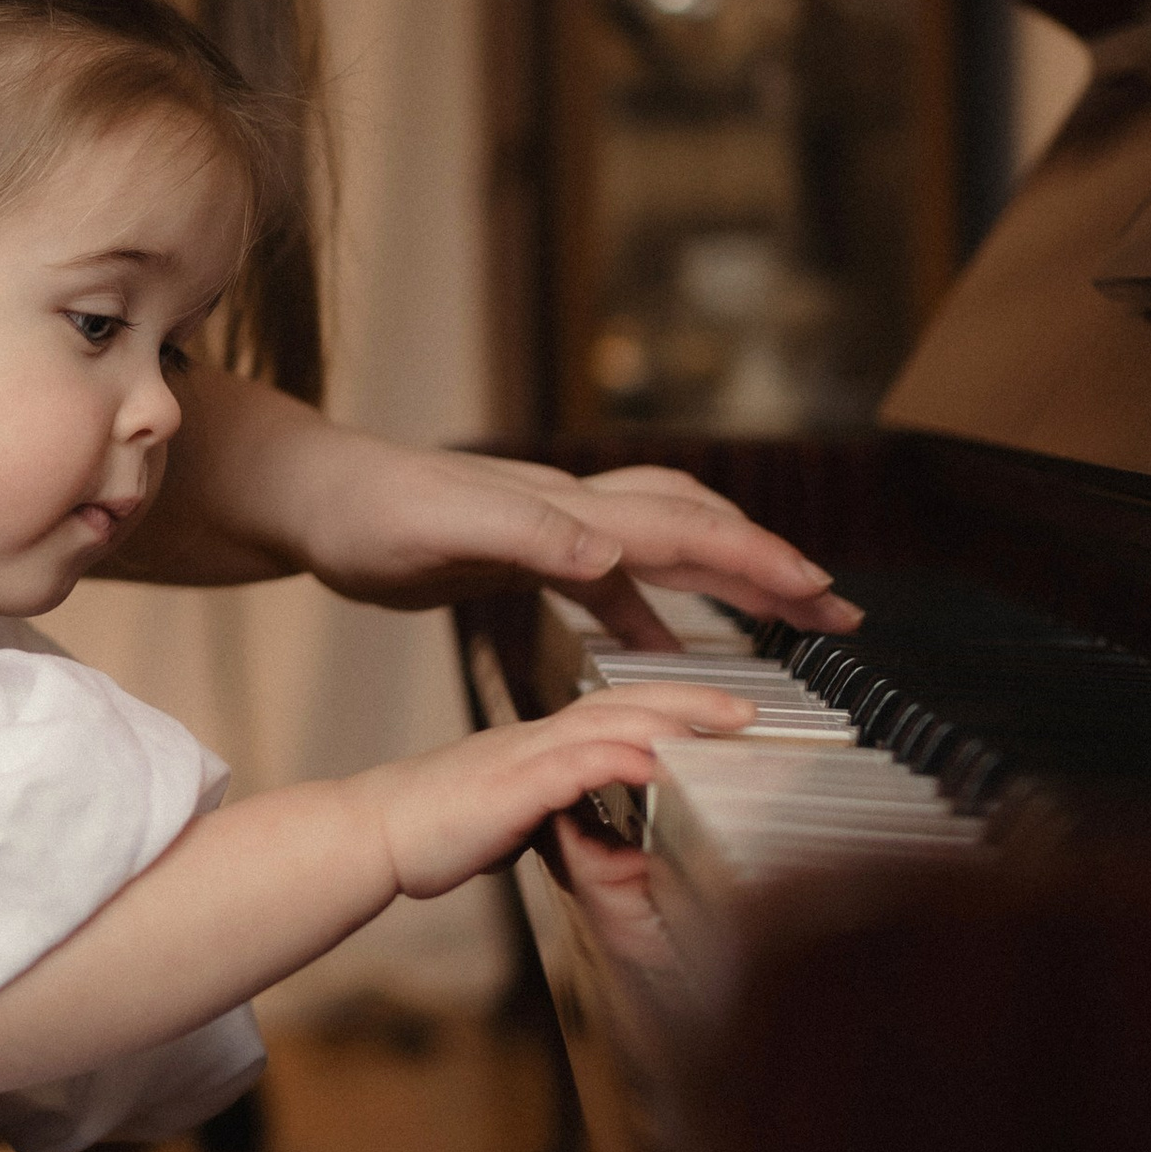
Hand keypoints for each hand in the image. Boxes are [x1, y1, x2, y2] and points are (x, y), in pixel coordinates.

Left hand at [298, 432, 860, 648]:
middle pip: (699, 529)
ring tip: (786, 622)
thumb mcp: (441, 529)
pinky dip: (656, 615)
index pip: (687, 530)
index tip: (821, 594)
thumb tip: (612, 554)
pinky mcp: (528, 555)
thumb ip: (529, 538)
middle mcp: (574, 511)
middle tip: (837, 613)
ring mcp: (555, 531)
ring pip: (668, 550)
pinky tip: (669, 653)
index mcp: (568, 509)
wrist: (314, 498)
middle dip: (772, 566)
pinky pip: (617, 584)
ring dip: (729, 583)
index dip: (757, 560)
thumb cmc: (368, 513)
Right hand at [373, 685, 754, 899]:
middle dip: (694, 699)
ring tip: (729, 723)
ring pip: (613, 719)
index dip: (671, 705)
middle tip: (750, 710)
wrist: (369, 835)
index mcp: (537, 744)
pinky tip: (663, 760)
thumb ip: (550, 819)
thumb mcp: (508, 823)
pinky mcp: (513, 784)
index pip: (616, 709)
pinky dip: (628, 756)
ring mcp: (525, 755)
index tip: (720, 715)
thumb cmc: (430, 832)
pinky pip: (580, 760)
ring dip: (677, 717)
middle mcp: (537, 738)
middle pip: (627, 699)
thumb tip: (587, 835)